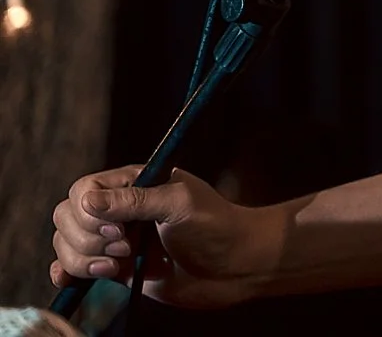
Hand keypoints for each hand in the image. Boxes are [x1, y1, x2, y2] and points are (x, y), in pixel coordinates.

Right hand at [50, 166, 266, 307]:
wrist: (235, 266)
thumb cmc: (216, 226)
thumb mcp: (180, 204)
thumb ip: (136, 201)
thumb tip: (86, 200)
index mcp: (134, 183)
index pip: (84, 189)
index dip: (89, 213)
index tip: (120, 230)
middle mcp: (119, 209)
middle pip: (67, 218)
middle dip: (88, 239)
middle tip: (126, 248)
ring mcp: (114, 240)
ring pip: (67, 245)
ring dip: (84, 260)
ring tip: (121, 264)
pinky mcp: (115, 268)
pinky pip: (72, 268)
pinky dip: (65, 273)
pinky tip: (70, 279)